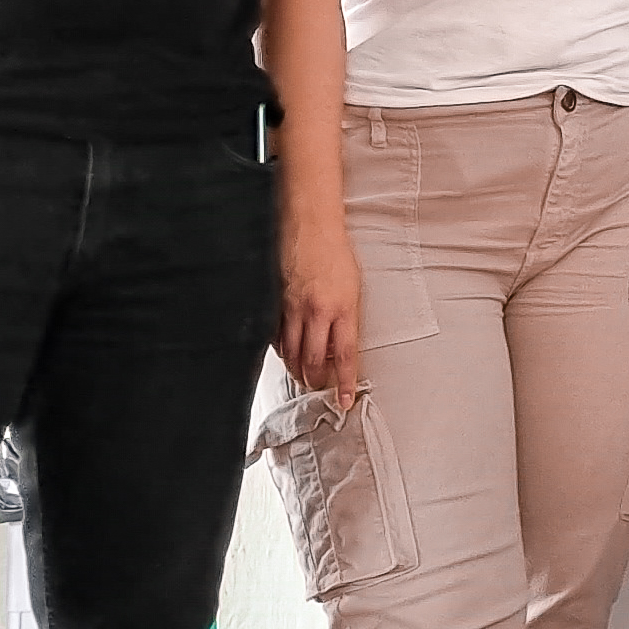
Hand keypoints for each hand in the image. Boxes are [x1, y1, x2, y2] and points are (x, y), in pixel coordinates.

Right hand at [276, 208, 363, 397]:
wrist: (310, 226)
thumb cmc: (336, 255)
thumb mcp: (354, 288)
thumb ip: (347, 319)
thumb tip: (340, 346)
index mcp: (342, 309)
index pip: (344, 357)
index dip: (343, 383)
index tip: (343, 402)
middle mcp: (317, 312)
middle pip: (312, 361)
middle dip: (314, 380)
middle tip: (317, 388)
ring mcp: (292, 308)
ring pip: (290, 352)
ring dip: (296, 369)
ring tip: (301, 377)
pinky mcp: (274, 302)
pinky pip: (274, 335)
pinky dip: (279, 349)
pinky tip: (284, 352)